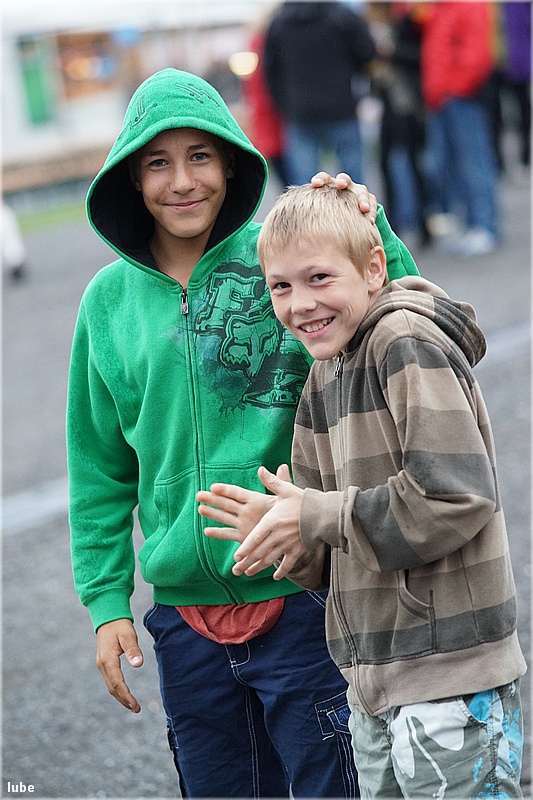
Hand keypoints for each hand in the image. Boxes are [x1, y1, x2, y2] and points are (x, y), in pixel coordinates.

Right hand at [96, 619, 142, 712]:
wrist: (108, 617)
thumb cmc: (120, 625)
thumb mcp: (128, 635)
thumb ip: (133, 649)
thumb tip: (138, 664)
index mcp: (108, 660)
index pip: (118, 683)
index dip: (126, 695)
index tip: (135, 705)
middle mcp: (102, 664)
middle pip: (113, 688)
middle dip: (124, 700)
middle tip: (136, 709)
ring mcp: (102, 664)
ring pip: (111, 685)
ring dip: (121, 696)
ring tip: (133, 706)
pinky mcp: (104, 663)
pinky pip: (111, 680)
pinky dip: (118, 689)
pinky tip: (125, 693)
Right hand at [197, 465, 292, 541]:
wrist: (288, 531)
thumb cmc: (287, 511)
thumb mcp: (286, 496)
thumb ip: (281, 483)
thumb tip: (282, 466)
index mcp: (254, 500)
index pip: (237, 493)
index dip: (226, 490)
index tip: (213, 487)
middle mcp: (246, 510)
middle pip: (226, 503)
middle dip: (213, 499)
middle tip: (199, 495)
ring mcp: (243, 523)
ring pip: (224, 517)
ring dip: (212, 513)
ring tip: (200, 509)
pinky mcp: (243, 536)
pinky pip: (228, 534)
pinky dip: (218, 533)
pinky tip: (206, 531)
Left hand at [231, 466, 306, 580]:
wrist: (325, 514)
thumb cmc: (304, 502)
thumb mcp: (286, 490)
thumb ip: (271, 482)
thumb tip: (260, 469)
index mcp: (272, 521)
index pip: (255, 537)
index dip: (245, 548)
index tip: (236, 557)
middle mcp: (278, 536)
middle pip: (259, 552)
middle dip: (247, 562)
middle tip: (236, 570)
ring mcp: (288, 545)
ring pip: (270, 559)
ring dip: (258, 568)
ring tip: (248, 573)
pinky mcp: (299, 551)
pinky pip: (288, 564)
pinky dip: (281, 572)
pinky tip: (275, 577)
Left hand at [311, 172, 376, 221]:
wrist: (343, 224)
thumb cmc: (324, 219)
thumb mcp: (316, 215)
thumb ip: (308, 213)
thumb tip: (287, 219)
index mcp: (329, 186)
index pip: (324, 178)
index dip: (320, 179)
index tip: (315, 184)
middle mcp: (343, 187)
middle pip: (344, 179)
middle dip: (343, 181)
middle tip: (340, 185)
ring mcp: (356, 192)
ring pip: (361, 190)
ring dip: (362, 199)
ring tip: (363, 209)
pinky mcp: (368, 201)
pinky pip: (371, 203)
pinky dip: (371, 211)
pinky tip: (370, 221)